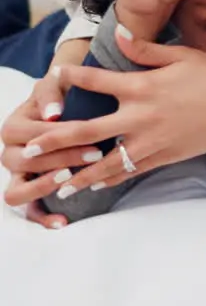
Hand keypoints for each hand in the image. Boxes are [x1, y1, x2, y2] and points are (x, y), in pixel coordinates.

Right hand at [1, 40, 97, 228]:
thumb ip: (52, 91)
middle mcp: (10, 152)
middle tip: (94, 154)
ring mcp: (18, 174)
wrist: (72, 104)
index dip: (56, 134)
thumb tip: (53, 114)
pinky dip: (42, 217)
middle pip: (23, 162)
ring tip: (71, 179)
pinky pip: (29, 210)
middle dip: (59, 159)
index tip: (88, 132)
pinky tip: (64, 221)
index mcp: (13, 127)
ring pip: (17, 190)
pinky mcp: (31, 188)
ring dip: (43, 186)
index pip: (26, 133)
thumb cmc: (66, 95)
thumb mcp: (58, 84)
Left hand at [18, 29, 205, 196]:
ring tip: (55, 180)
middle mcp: (140, 116)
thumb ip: (147, 50)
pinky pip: (129, 171)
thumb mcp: (183, 55)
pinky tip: (93, 185)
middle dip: (55, 139)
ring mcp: (152, 141)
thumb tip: (120, 36)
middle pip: (86, 130)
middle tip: (29, 147)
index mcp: (143, 86)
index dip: (71, 77)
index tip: (55, 77)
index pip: (95, 81)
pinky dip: (108, 179)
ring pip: (104, 161)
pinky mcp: (165, 156)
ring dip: (77, 171)